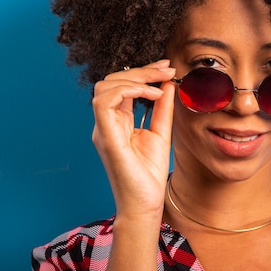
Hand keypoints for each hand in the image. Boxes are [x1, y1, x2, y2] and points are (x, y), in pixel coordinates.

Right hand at [91, 59, 175, 219]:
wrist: (145, 203)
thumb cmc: (149, 174)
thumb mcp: (161, 132)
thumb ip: (162, 108)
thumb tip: (167, 83)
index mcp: (118, 121)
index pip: (123, 87)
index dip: (144, 73)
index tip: (167, 67)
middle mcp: (107, 122)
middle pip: (113, 81)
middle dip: (141, 70)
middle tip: (167, 68)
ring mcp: (103, 129)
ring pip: (105, 86)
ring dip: (135, 77)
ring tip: (160, 82)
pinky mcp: (105, 136)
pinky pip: (104, 102)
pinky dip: (129, 90)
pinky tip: (152, 94)